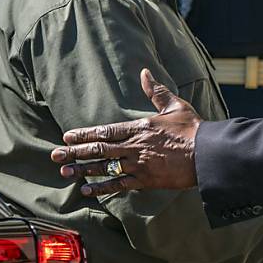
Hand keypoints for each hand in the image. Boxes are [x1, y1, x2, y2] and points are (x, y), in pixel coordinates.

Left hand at [50, 68, 200, 195]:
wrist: (207, 154)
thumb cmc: (193, 129)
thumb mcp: (175, 105)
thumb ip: (156, 91)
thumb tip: (145, 72)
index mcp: (139, 127)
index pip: (104, 130)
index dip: (84, 134)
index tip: (68, 137)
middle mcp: (134, 146)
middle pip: (98, 149)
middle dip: (74, 152)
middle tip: (55, 155)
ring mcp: (138, 164)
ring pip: (104, 167)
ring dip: (82, 170)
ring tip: (65, 172)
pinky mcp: (145, 180)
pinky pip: (118, 185)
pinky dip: (101, 188)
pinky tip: (87, 190)